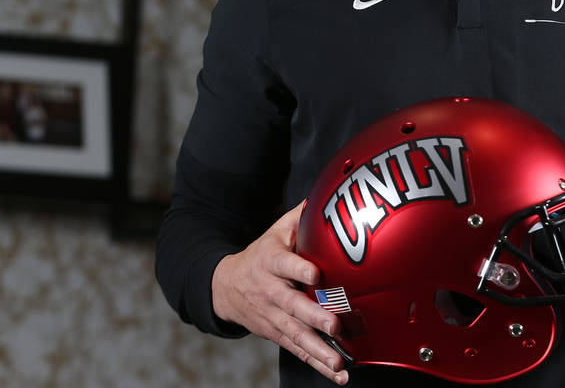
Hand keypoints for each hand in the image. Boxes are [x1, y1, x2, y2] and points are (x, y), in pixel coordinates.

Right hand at [212, 201, 348, 384]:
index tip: (315, 273)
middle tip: (334, 325)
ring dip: (318, 350)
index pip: (284, 264)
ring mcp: (273, 317)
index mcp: (271, 262)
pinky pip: (298, 351)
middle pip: (292, 306)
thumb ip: (300, 216)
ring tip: (338, 362)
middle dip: (313, 316)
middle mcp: (271, 292)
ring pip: (296, 335)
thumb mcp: (276, 231)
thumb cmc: (263, 254)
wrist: (226, 286)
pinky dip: (317, 365)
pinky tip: (337, 374)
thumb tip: (327, 195)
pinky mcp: (278, 335)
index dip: (299, 268)